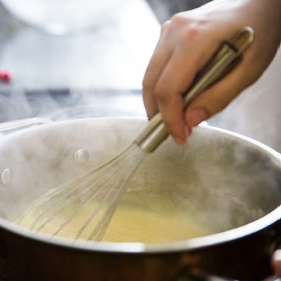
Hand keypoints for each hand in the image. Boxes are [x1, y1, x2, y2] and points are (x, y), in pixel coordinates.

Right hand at [142, 0, 280, 143]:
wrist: (260, 2)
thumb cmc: (261, 30)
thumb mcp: (249, 70)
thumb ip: (218, 97)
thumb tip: (190, 119)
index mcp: (194, 40)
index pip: (167, 89)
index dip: (170, 118)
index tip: (178, 136)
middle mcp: (174, 32)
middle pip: (151, 84)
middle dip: (158, 113)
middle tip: (174, 131)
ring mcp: (168, 30)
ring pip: (150, 76)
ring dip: (158, 101)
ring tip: (177, 118)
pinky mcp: (168, 33)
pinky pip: (157, 66)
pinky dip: (162, 86)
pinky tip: (178, 98)